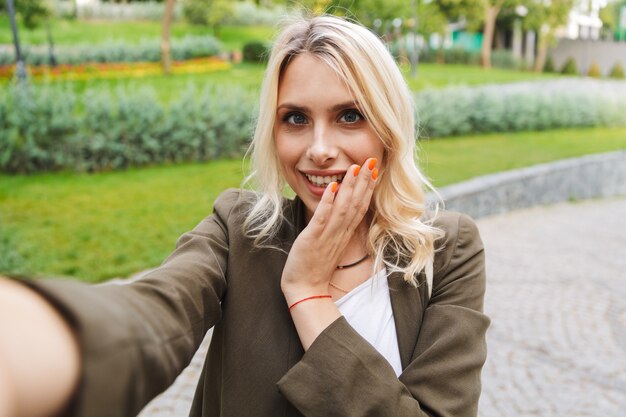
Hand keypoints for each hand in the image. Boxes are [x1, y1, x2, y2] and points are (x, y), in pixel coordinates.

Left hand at [281, 157, 378, 304]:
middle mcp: (339, 233)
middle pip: (356, 204)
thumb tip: (342, 213)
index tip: (374, 170)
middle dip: (364, 182)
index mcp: (344, 234)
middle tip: (371, 161)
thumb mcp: (331, 246)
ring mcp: (327, 236)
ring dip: (350, 187)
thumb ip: (338, 229)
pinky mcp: (312, 239)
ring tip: (354, 167)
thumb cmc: (316, 268)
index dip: (368, 188)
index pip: (360, 207)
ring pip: (343, 208)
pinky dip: (328, 202)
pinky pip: (322, 218)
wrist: (306, 290)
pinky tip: (333, 186)